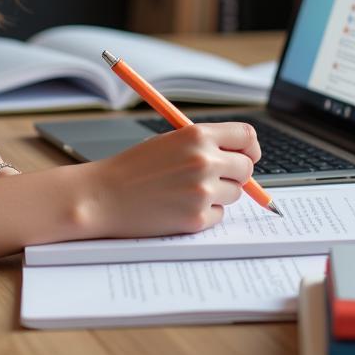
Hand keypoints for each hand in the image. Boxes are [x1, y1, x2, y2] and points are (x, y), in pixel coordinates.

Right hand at [80, 122, 259, 238]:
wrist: (104, 196)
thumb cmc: (133, 168)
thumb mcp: (170, 141)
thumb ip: (204, 145)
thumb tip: (240, 156)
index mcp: (197, 135)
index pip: (246, 135)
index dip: (250, 146)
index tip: (248, 154)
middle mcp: (205, 161)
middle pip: (246, 168)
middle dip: (235, 174)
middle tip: (214, 177)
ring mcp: (202, 191)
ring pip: (234, 194)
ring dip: (218, 194)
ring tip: (185, 191)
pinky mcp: (197, 218)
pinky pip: (218, 216)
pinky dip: (205, 213)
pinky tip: (178, 207)